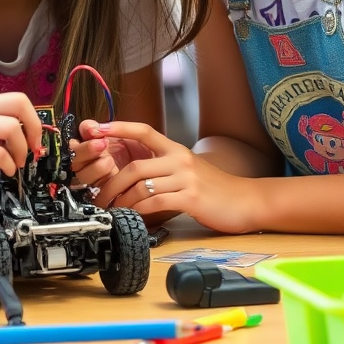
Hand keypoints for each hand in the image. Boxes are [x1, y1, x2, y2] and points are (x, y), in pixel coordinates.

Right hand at [0, 92, 39, 187]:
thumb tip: (27, 134)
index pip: (19, 99)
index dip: (34, 118)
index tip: (35, 138)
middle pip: (20, 106)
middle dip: (34, 129)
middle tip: (32, 148)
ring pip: (12, 128)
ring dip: (21, 150)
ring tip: (16, 162)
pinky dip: (9, 165)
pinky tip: (7, 171)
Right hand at [69, 118, 146, 187]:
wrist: (158, 178)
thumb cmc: (146, 154)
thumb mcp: (135, 136)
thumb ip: (116, 129)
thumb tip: (92, 126)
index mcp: (96, 142)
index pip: (80, 137)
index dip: (83, 133)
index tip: (93, 130)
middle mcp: (91, 160)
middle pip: (75, 156)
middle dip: (86, 150)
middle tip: (101, 144)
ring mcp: (94, 178)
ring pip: (82, 174)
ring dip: (94, 167)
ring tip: (109, 162)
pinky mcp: (100, 194)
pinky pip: (91, 191)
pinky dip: (100, 184)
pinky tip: (111, 178)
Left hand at [91, 121, 259, 233]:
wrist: (247, 201)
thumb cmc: (215, 189)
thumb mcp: (188, 170)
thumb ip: (164, 167)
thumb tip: (134, 174)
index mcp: (176, 150)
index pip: (144, 131)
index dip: (119, 128)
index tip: (97, 129)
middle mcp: (180, 159)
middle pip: (135, 166)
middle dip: (111, 183)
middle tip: (99, 196)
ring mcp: (186, 178)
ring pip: (142, 186)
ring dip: (121, 200)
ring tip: (112, 210)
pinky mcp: (191, 198)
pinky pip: (155, 202)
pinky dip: (139, 211)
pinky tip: (133, 216)